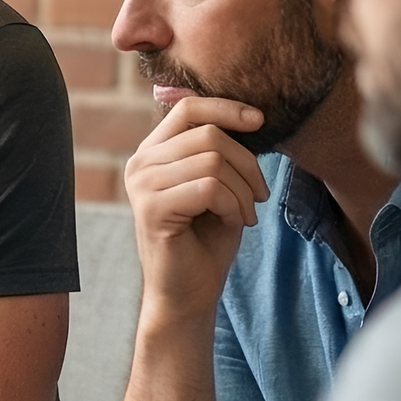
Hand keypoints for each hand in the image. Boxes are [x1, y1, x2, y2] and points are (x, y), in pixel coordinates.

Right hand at [125, 94, 269, 326]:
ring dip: (244, 190)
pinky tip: (235, 222)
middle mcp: (140, 164)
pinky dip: (234, 205)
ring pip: (213, 161)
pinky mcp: (152, 209)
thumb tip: (250, 116)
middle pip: (209, 134)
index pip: (188, 108)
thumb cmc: (206, 239)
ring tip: (246, 213)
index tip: (261, 122)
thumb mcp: (217, 184)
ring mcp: (141, 186)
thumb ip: (219, 151)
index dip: (227, 108)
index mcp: (152, 153)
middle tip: (260, 196)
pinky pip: (209, 187)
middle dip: (248, 164)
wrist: (189, 292)